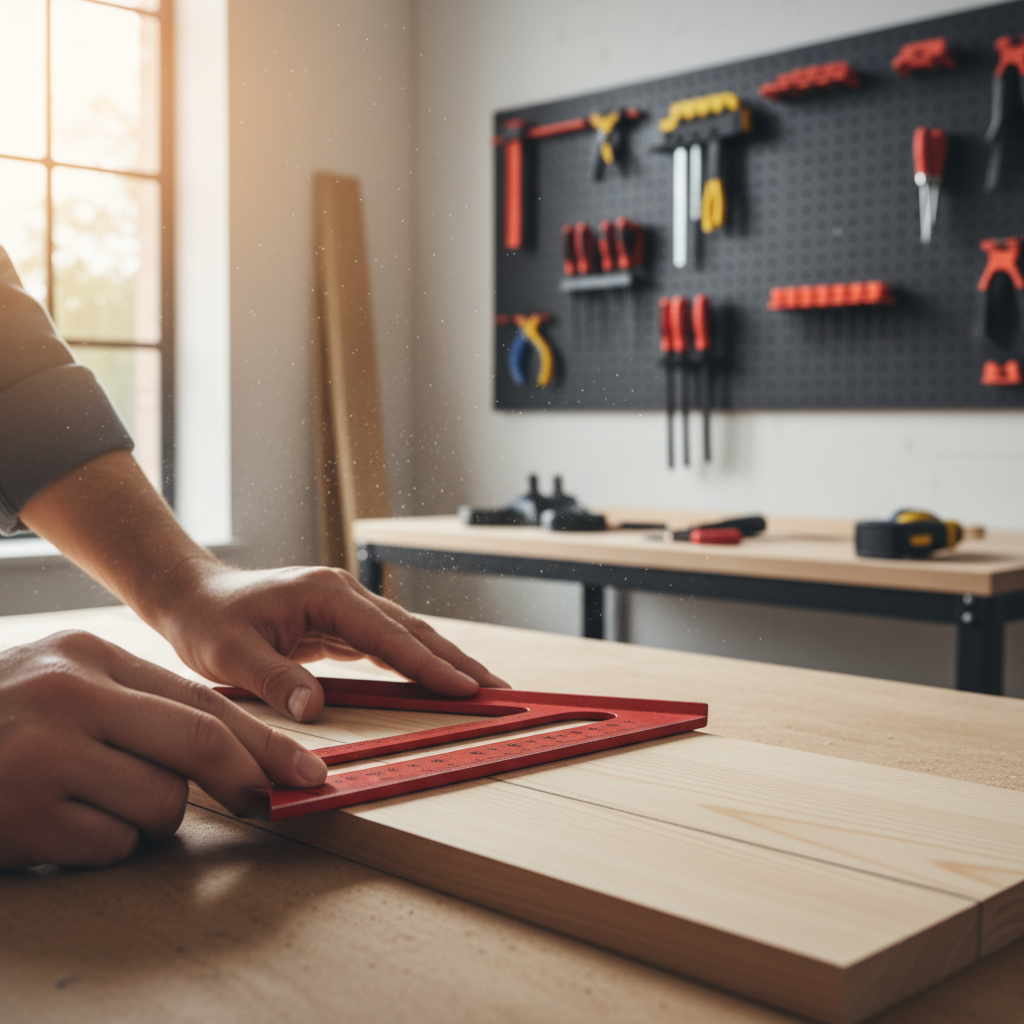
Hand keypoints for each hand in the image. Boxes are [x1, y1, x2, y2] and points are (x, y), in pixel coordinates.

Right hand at [0, 630, 327, 868]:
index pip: (202, 699)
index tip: (306, 771)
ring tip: (90, 801)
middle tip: (267, 801)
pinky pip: (110, 845)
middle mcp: (70, 696)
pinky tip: (56, 826)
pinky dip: (99, 846)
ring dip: (146, 818)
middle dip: (244, 778)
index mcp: (88, 656)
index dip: (263, 739)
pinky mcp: (23, 814)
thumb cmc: (2, 724)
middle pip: (199, 743)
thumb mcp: (66, 688)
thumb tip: (232, 756)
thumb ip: (139, 707)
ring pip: (160, 804)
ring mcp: (43, 754)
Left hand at [154, 562, 509, 723]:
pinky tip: (438, 681)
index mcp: (327, 595)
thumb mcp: (230, 654)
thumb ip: (274, 679)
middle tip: (500, 691)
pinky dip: (418, 664)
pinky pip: (390, 646)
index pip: (389, 634)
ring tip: (483, 689)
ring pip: (408, 637)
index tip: (466, 687)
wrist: (194, 596)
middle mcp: (345, 595)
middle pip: (413, 631)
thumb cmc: (209, 620)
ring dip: (445, 663)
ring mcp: (347, 607)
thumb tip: (315, 710)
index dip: (429, 664)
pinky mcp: (342, 624)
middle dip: (457, 662)